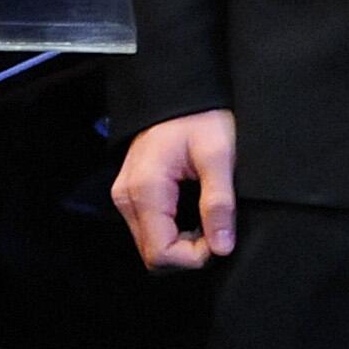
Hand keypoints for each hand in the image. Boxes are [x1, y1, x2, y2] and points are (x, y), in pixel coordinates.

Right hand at [111, 109, 236, 270]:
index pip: (161, 254)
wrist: (177, 91)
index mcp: (145, 189)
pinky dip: (173, 232)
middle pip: (152, 255)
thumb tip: (222, 247)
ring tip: (206, 219)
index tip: (219, 236)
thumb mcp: (218, 154)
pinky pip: (150, 229)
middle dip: (188, 253)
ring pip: (150, 245)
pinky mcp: (132, 193)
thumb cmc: (198, 116)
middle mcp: (127, 197)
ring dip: (181, 244)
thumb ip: (218, 202)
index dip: (194, 256)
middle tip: (215, 228)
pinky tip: (193, 214)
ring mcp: (126, 195)